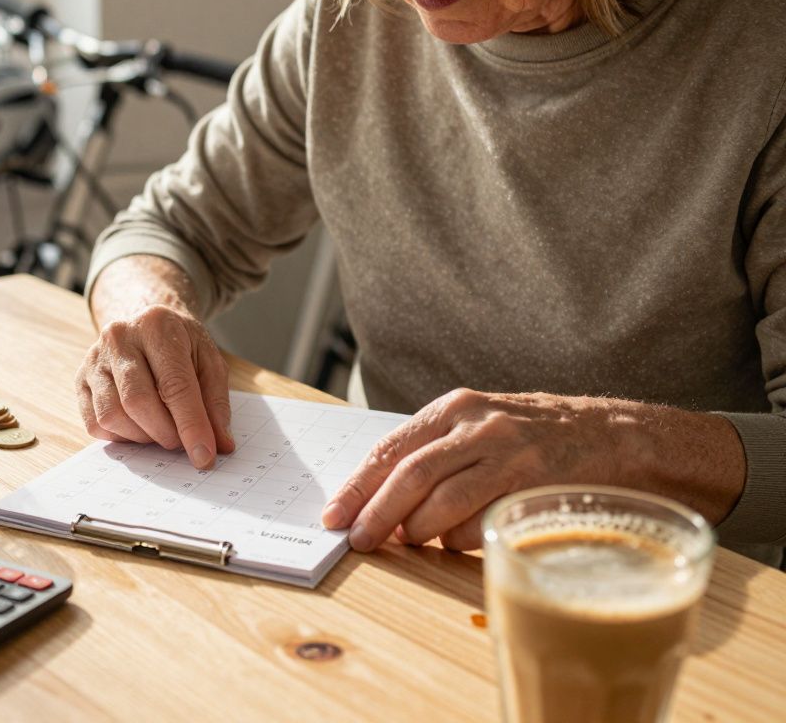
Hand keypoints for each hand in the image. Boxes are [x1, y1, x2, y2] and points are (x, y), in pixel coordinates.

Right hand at [75, 304, 235, 467]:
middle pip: (138, 401)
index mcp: (157, 326)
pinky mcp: (80, 379)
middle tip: (181, 442)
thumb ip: (216, 402)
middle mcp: (119, 338)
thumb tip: (220, 445)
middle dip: (165, 433)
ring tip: (160, 430)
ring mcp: (94, 359)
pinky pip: (95, 423)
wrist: (146, 324)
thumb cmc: (181, 345)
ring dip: (142, 437)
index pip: (174, 385)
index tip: (205, 456)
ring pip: (112, 416)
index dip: (191, 426)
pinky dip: (120, 436)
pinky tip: (138, 426)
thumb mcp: (209, 361)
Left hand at [320, 389, 745, 551]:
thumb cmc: (536, 438)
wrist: (617, 435)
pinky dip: (459, 539)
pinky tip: (459, 540)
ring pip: (442, 501)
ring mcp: (508, 452)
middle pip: (409, 475)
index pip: (390, 449)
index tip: (334, 515)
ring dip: (418, 530)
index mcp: (454, 408)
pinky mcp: (534, 482)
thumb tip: (378, 499)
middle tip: (359, 541)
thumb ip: (434, 454)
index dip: (357, 486)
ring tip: (410, 541)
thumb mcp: (480, 427)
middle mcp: (477, 425)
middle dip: (376, 514)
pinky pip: (480, 521)